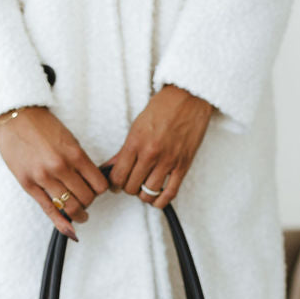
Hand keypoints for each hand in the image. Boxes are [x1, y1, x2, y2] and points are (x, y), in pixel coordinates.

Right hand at [0, 106, 108, 240]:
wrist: (14, 116)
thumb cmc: (41, 126)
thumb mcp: (68, 139)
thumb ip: (80, 161)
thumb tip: (91, 181)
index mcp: (74, 154)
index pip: (99, 184)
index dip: (101, 190)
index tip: (97, 190)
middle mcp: (61, 167)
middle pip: (87, 198)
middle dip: (89, 202)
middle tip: (86, 199)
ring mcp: (43, 178)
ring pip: (71, 207)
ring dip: (80, 214)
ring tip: (81, 215)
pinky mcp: (29, 185)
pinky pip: (49, 211)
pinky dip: (62, 224)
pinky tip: (71, 231)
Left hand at [104, 84, 213, 209]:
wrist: (189, 97)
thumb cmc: (163, 108)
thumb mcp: (137, 126)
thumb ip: (124, 151)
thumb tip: (110, 167)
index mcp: (136, 142)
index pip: (118, 176)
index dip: (114, 184)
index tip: (116, 183)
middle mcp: (150, 153)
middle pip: (131, 187)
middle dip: (129, 188)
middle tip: (132, 182)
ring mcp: (168, 161)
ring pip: (148, 193)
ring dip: (144, 194)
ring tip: (145, 187)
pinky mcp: (183, 165)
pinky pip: (170, 193)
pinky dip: (161, 201)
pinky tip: (157, 198)